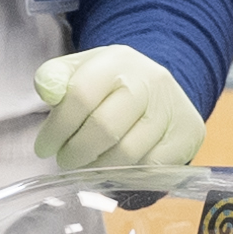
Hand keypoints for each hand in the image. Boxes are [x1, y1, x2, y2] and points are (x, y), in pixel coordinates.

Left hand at [30, 46, 207, 170]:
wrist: (158, 87)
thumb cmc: (110, 83)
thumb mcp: (80, 70)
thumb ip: (55, 77)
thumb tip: (47, 89)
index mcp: (117, 60)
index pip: (80, 96)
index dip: (57, 128)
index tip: (44, 148)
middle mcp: (149, 81)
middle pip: (104, 128)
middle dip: (76, 152)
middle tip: (65, 160)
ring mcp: (172, 108)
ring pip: (128, 153)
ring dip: (99, 167)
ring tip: (87, 165)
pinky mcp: (188, 133)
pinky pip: (151, 167)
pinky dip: (128, 173)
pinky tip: (114, 169)